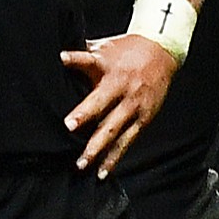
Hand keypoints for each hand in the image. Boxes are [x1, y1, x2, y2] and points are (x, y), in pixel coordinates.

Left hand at [60, 33, 178, 176]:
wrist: (161, 52)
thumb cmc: (127, 50)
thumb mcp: (104, 47)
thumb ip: (82, 54)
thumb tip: (57, 56)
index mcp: (109, 66)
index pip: (90, 60)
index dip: (76, 60)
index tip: (63, 59)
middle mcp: (122, 86)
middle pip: (103, 102)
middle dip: (86, 114)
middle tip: (69, 126)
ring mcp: (134, 104)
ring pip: (114, 128)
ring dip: (97, 147)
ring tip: (82, 163)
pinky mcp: (143, 119)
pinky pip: (126, 141)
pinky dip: (114, 157)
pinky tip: (102, 171)